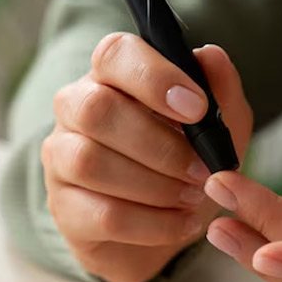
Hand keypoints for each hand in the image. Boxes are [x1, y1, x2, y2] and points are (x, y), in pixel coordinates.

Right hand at [43, 33, 252, 281]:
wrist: (167, 227)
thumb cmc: (188, 163)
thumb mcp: (220, 127)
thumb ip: (220, 90)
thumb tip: (211, 56)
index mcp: (112, 76)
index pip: (114, 54)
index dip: (154, 77)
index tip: (198, 108)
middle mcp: (75, 108)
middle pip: (96, 109)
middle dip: (160, 144)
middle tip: (203, 170)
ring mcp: (61, 159)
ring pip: (91, 162)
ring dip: (156, 185)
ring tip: (194, 197)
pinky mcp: (65, 209)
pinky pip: (103, 215)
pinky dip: (153, 223)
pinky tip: (184, 224)